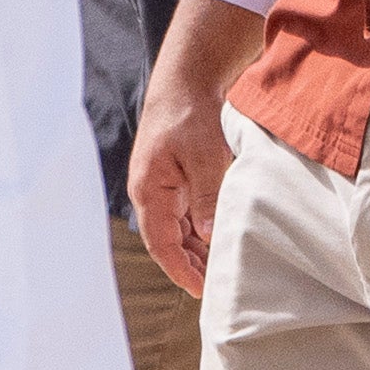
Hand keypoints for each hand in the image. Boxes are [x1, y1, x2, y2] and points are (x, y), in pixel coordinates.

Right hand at [129, 80, 236, 290]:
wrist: (187, 78)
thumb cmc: (190, 113)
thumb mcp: (203, 154)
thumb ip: (206, 194)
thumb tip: (210, 234)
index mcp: (149, 190)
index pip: (161, 244)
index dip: (180, 269)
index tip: (199, 290)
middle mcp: (152, 192)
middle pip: (169, 240)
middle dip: (191, 265)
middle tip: (217, 285)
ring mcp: (164, 185)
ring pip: (179, 228)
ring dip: (197, 247)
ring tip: (220, 268)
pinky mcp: (177, 176)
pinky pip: (187, 211)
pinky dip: (201, 227)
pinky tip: (218, 235)